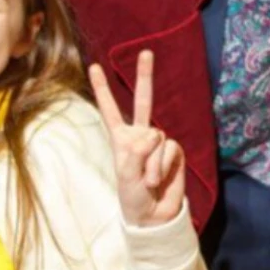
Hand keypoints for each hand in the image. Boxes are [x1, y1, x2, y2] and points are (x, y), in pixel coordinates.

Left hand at [88, 51, 185, 226]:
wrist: (154, 216)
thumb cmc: (133, 197)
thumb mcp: (125, 176)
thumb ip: (135, 153)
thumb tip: (153, 136)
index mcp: (121, 139)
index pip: (110, 110)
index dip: (103, 89)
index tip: (94, 66)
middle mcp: (141, 136)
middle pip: (144, 101)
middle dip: (145, 76)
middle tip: (146, 52)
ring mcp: (159, 143)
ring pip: (156, 137)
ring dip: (151, 162)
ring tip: (148, 181)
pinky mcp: (175, 152)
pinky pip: (170, 149)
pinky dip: (163, 165)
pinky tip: (159, 179)